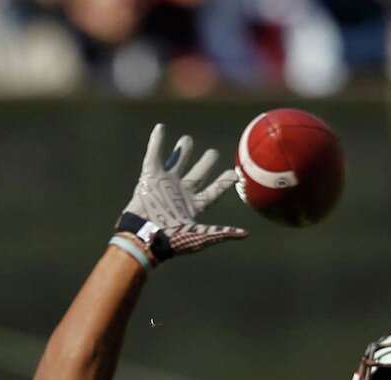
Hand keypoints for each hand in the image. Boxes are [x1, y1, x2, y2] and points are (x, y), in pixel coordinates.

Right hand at [116, 124, 245, 263]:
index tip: (234, 174)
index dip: (223, 183)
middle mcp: (181, 193)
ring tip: (187, 140)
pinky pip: (154, 155)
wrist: (146, 236)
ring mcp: (166, 184)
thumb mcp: (201, 237)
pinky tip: (161, 128)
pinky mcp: (150, 177)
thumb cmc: (172, 239)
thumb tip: (245, 235)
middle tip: (213, 153)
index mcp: (194, 206)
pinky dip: (156, 141)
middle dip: (205, 164)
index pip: (213, 192)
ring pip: (177, 162)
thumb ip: (221, 232)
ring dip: (182, 151)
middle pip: (196, 175)